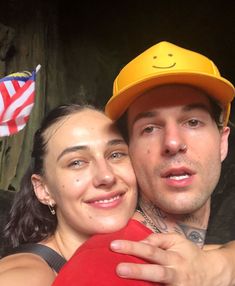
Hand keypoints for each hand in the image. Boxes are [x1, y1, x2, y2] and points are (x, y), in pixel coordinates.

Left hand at [110, 233, 225, 285]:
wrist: (211, 273)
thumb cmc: (188, 254)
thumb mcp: (177, 240)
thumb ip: (158, 239)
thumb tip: (141, 243)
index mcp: (174, 256)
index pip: (150, 250)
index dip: (132, 247)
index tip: (114, 245)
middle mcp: (176, 273)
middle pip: (155, 272)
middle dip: (137, 271)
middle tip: (119, 268)